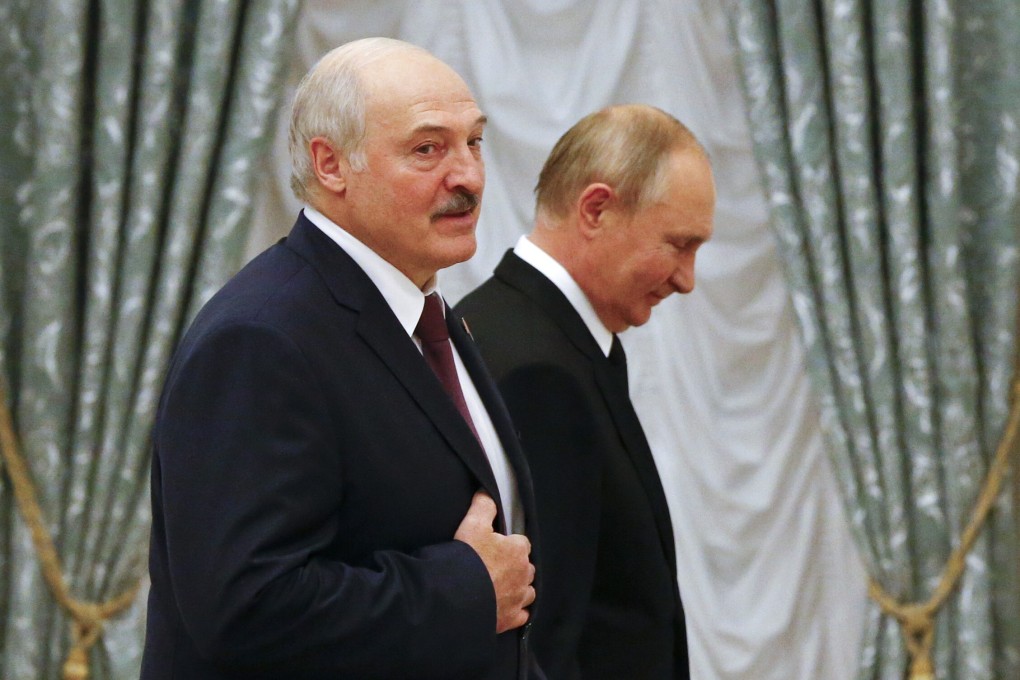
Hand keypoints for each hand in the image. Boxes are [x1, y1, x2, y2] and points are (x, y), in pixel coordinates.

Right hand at [454, 491, 535, 633]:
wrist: (456, 596)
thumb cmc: (467, 559)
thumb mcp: (473, 524)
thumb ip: (483, 505)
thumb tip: (486, 492)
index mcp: (518, 550)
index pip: (521, 542)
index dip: (508, 543)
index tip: (495, 546)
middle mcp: (524, 575)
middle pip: (526, 567)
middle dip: (515, 566)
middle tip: (494, 566)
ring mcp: (519, 598)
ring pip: (527, 591)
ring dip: (518, 588)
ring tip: (501, 586)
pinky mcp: (511, 618)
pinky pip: (522, 614)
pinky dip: (516, 610)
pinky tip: (505, 606)